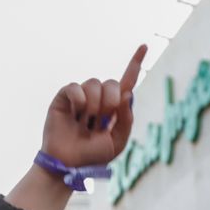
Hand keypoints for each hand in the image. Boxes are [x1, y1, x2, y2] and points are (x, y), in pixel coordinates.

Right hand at [41, 45, 145, 168]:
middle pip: (111, 83)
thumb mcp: (117, 142)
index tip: (144, 45)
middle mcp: (98, 99)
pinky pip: (75, 87)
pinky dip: (79, 101)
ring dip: (93, 106)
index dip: (135, 64)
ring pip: (94, 84)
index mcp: (113, 109)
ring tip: (86, 124)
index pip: (127, 82)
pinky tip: (76, 115)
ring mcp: (81, 97)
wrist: (69, 164)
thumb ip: (126, 119)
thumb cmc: (92, 156)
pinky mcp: (64, 97)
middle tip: (101, 121)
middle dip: (110, 101)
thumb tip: (128, 94)